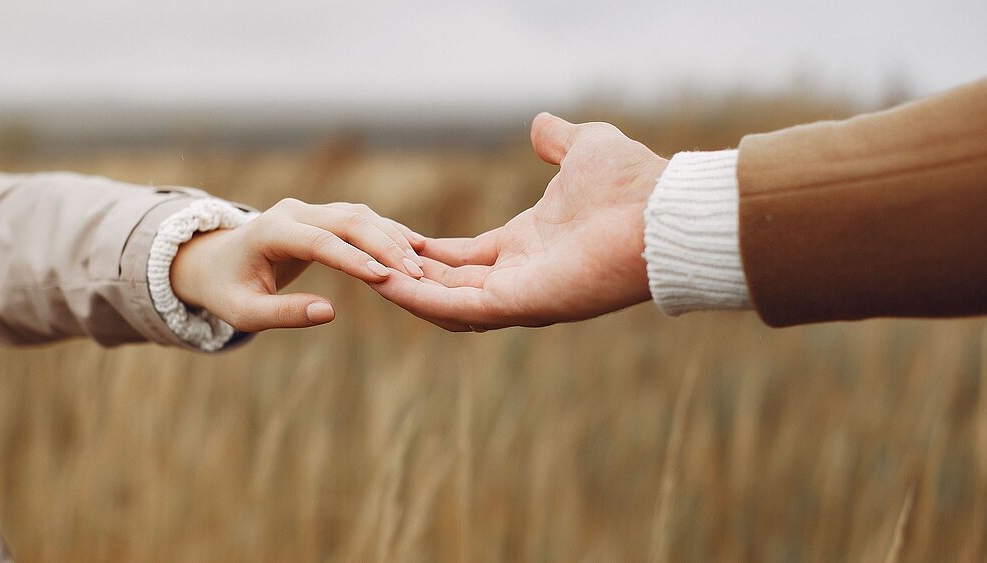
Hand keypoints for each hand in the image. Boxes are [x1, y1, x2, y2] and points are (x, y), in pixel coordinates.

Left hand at [170, 199, 425, 331]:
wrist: (216, 261)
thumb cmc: (228, 290)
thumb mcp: (246, 312)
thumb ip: (284, 313)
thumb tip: (329, 312)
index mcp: (271, 231)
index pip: (320, 241)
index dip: (354, 259)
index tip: (384, 278)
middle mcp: (294, 212)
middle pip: (349, 221)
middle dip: (384, 246)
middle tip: (414, 274)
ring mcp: (310, 209)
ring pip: (360, 216)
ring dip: (392, 239)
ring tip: (419, 266)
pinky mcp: (324, 215)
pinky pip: (361, 220)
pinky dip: (388, 233)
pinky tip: (415, 248)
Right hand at [372, 113, 667, 330]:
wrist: (659, 210)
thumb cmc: (630, 183)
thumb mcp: (583, 149)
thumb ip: (556, 141)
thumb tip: (540, 125)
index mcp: (526, 245)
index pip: (464, 257)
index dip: (427, 250)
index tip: (392, 238)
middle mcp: (519, 276)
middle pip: (448, 283)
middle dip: (407, 274)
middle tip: (362, 260)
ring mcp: (518, 295)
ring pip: (446, 301)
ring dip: (404, 289)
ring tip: (362, 272)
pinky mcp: (520, 304)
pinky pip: (459, 309)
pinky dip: (420, 298)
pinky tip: (384, 282)